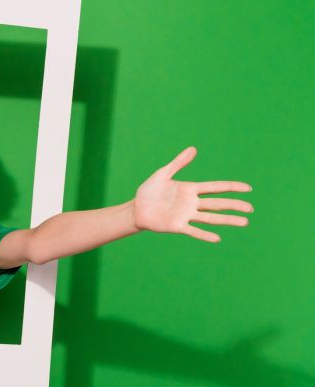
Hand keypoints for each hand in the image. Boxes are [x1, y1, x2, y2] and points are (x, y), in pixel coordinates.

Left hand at [132, 146, 252, 242]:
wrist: (136, 208)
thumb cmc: (149, 191)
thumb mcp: (163, 174)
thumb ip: (178, 163)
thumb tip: (194, 148)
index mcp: (190, 189)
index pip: (215, 187)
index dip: (231, 187)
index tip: (248, 188)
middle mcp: (192, 203)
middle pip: (217, 204)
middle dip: (234, 205)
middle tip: (251, 208)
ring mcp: (186, 215)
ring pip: (211, 218)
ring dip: (227, 220)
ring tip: (245, 222)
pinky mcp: (177, 226)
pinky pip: (194, 231)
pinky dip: (204, 234)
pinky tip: (217, 238)